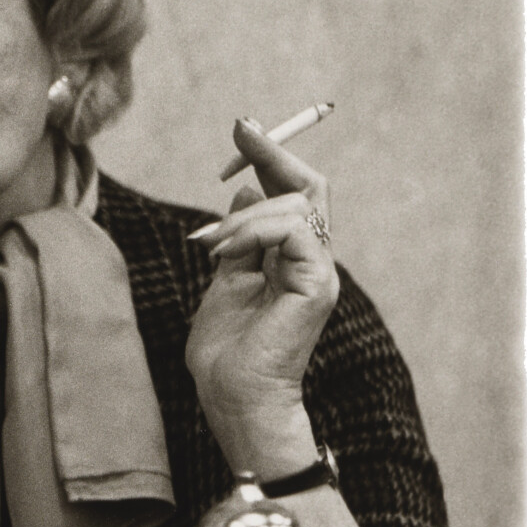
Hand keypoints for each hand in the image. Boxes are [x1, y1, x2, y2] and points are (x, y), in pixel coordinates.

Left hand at [185, 118, 339, 474]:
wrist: (234, 398)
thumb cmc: (226, 352)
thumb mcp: (224, 281)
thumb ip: (238, 241)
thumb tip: (243, 195)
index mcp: (294, 259)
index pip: (295, 193)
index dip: (272, 157)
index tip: (243, 129)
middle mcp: (313, 261)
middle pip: (309, 186)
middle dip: (271, 153)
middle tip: (240, 130)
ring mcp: (319, 272)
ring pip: (294, 204)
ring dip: (240, 216)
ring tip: (208, 246)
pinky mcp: (315, 284)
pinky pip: (291, 230)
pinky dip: (252, 231)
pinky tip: (224, 253)